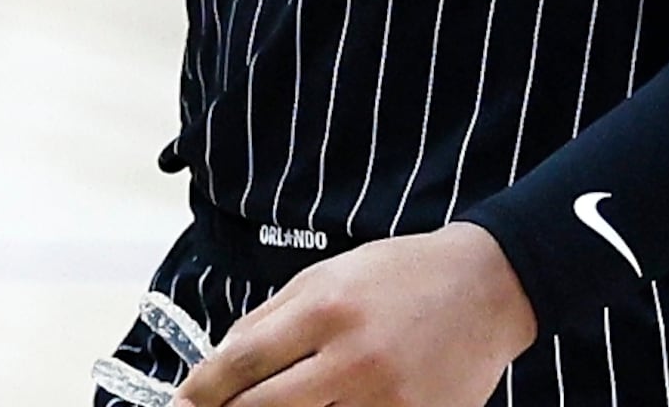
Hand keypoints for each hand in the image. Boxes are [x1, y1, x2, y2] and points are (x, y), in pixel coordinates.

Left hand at [173, 224, 536, 406]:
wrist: (488, 287)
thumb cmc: (399, 276)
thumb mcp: (325, 277)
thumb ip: (269, 320)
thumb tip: (220, 363)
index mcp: (324, 310)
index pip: (241, 363)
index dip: (201, 392)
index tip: (180, 406)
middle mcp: (353, 358)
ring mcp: (388, 399)